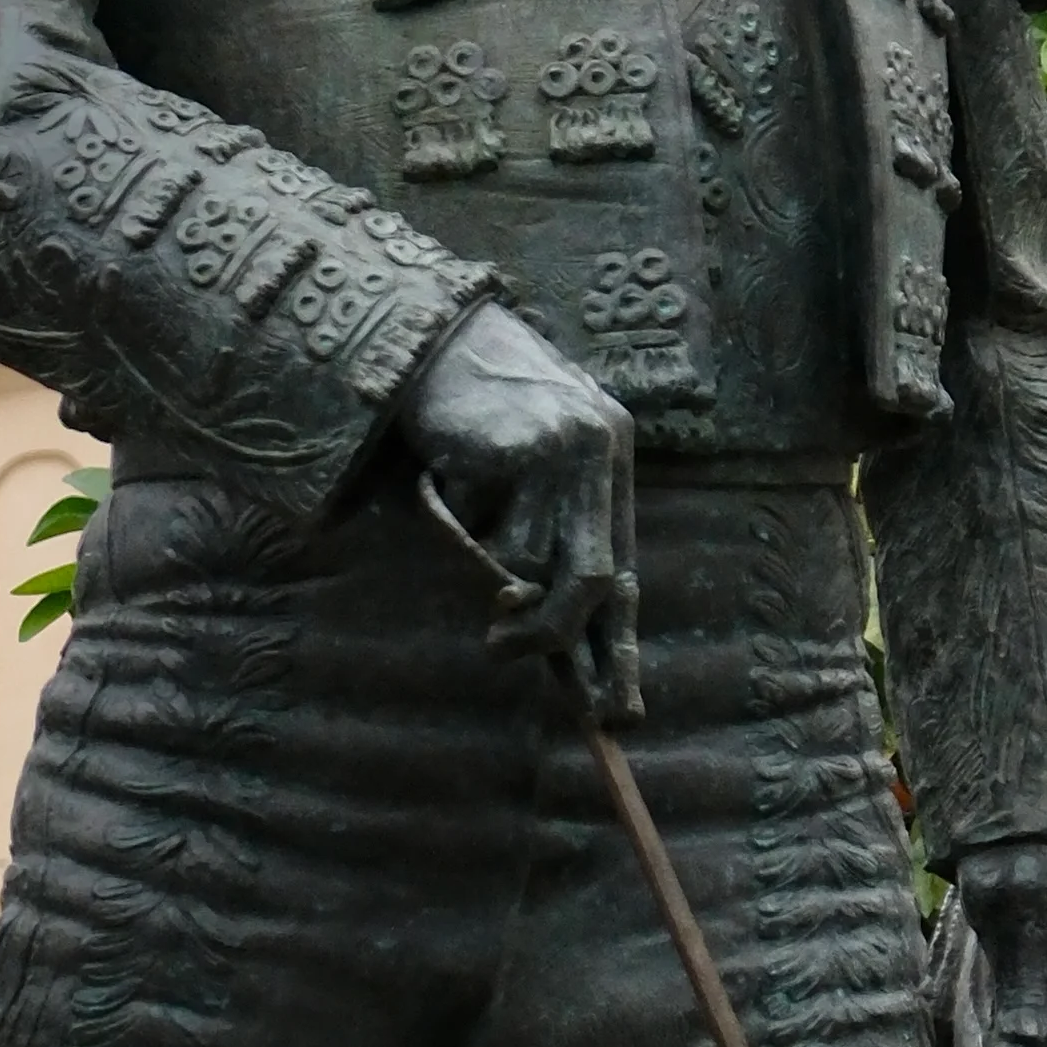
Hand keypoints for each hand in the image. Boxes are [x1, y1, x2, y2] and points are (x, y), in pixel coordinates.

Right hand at [410, 295, 639, 708]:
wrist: (421, 336)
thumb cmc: (462, 412)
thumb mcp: (517, 480)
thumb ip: (540, 542)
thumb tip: (544, 638)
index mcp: (610, 457)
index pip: (625, 573)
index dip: (620, 647)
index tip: (617, 711)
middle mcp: (600, 449)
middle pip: (594, 580)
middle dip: (546, 631)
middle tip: (497, 648)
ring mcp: (564, 447)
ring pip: (524, 562)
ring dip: (476, 557)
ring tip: (451, 496)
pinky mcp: (518, 449)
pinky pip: (477, 532)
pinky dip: (447, 519)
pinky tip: (439, 466)